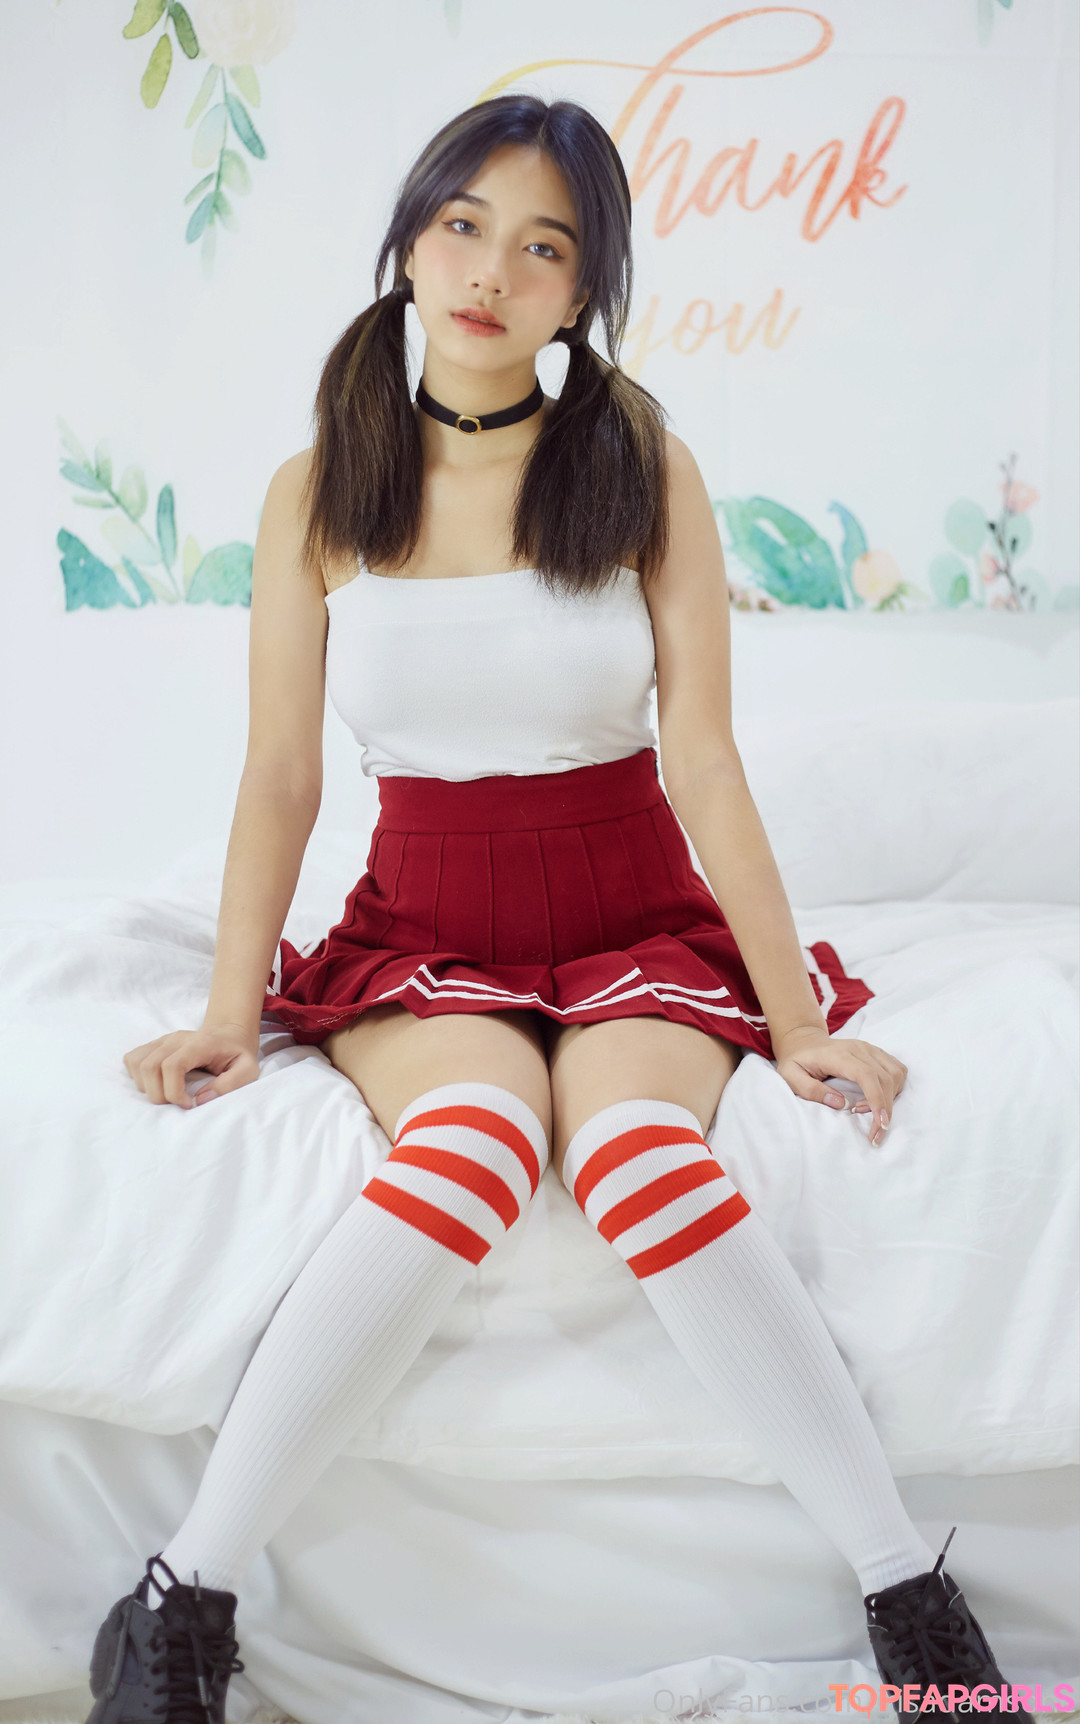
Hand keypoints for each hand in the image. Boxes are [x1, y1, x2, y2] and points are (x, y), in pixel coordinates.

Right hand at [122, 1021, 260, 1110]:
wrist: (228, 1035)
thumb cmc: (237, 1055)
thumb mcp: (249, 1070)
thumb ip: (231, 1084)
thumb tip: (201, 1099)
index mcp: (199, 1044)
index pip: (171, 1065)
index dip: (174, 1091)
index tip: (189, 1104)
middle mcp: (176, 1039)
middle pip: (149, 1067)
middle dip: (159, 1094)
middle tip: (178, 1103)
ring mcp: (162, 1040)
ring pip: (137, 1064)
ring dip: (147, 1087)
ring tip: (168, 1094)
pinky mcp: (154, 1045)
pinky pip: (132, 1059)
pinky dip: (138, 1076)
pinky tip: (157, 1084)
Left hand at [772, 1027, 906, 1147]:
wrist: (804, 1042)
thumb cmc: (797, 1062)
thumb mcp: (791, 1077)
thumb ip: (812, 1091)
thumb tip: (841, 1104)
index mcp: (838, 1055)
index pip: (866, 1075)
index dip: (877, 1100)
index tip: (880, 1124)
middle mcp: (859, 1049)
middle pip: (885, 1078)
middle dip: (885, 1109)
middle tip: (874, 1133)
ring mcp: (870, 1049)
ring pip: (895, 1074)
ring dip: (889, 1098)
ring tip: (865, 1110)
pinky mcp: (876, 1053)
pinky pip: (897, 1070)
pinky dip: (894, 1088)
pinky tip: (876, 1098)